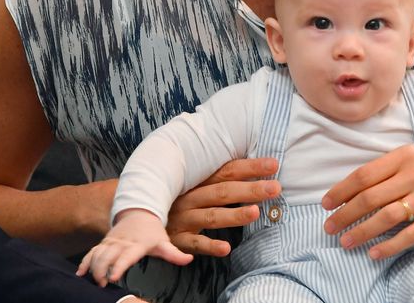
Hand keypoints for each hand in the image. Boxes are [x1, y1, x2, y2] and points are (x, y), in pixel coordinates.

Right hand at [77, 209, 191, 286]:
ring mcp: (111, 242)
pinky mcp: (104, 243)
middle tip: (101, 283)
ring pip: (97, 253)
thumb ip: (175, 254)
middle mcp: (121, 242)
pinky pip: (92, 251)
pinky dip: (85, 262)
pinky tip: (80, 273)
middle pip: (107, 256)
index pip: (126, 256)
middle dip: (101, 269)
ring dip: (92, 267)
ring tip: (91, 280)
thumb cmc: (152, 231)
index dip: (119, 266)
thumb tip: (189, 259)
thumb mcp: (164, 241)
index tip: (113, 276)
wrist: (140, 212)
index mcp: (136, 244)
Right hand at [165, 157, 281, 256]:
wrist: (138, 214)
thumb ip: (219, 177)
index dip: (250, 167)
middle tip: (275, 187)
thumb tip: (254, 169)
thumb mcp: (193, 183)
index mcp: (197, 181)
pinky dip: (209, 246)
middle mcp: (190, 197)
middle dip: (250, 189)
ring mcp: (183, 218)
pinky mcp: (176, 239)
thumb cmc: (175, 198)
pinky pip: (194, 244)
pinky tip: (226, 248)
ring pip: (211, 216)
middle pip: (223, 191)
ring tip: (256, 212)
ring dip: (234, 215)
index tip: (273, 164)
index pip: (227, 171)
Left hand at [321, 145, 413, 258]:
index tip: (326, 204)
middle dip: (345, 214)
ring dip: (363, 231)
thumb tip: (349, 190)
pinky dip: (390, 245)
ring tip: (345, 241)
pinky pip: (411, 234)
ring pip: (388, 217)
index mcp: (403, 157)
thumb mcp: (408, 156)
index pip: (364, 175)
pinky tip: (374, 252)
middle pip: (371, 197)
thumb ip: (383, 170)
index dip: (341, 191)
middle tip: (329, 227)